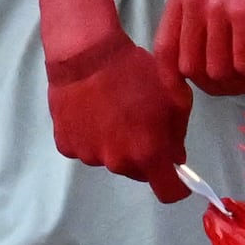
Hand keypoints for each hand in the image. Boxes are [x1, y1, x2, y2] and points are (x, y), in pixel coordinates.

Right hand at [46, 35, 192, 191]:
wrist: (85, 52)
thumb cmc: (134, 70)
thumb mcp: (173, 95)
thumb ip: (178, 132)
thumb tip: (175, 156)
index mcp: (147, 152)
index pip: (168, 192)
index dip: (176, 185)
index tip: (175, 172)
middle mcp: (117, 162)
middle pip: (137, 172)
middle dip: (143, 155)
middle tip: (139, 123)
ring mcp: (88, 155)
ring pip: (110, 159)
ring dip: (115, 144)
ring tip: (111, 111)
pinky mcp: (66, 144)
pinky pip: (85, 148)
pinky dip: (90, 136)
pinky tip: (90, 111)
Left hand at [153, 0, 244, 91]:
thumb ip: (200, 24)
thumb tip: (194, 74)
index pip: (162, 50)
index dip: (171, 83)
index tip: (187, 103)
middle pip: (189, 67)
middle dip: (216, 87)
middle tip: (243, 85)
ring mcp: (217, 7)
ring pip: (216, 71)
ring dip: (240, 84)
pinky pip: (243, 65)